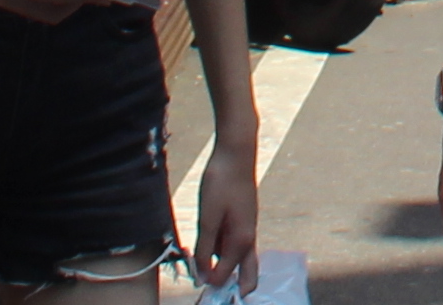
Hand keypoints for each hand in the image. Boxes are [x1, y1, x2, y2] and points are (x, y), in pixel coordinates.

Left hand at [189, 142, 257, 287]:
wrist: (236, 152)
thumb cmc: (221, 182)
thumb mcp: (208, 217)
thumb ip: (205, 248)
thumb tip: (203, 276)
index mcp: (242, 241)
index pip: (225, 275)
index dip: (208, 281)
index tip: (193, 282)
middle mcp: (249, 238)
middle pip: (247, 274)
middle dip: (231, 285)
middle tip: (213, 291)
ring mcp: (247, 227)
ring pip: (237, 257)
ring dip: (221, 263)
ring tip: (200, 256)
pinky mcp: (243, 219)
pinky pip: (233, 242)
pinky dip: (221, 248)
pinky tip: (209, 238)